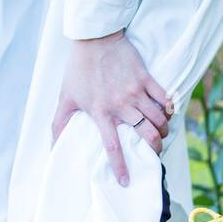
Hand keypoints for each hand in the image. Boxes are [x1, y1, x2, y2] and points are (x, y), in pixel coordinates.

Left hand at [51, 31, 174, 185]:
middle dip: (155, 147)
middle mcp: (120, 104)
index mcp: (100, 112)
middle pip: (146, 134)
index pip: (112, 146)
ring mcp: (135, 91)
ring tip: (161, 134)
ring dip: (163, 130)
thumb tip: (53, 149)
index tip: (126, 181)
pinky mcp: (146, 78)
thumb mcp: (65, 98)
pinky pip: (165, 98)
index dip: (120, 166)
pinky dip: (169, 109)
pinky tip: (167, 114)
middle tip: (154, 152)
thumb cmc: (78, 70)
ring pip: (158, 119)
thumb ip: (59, 125)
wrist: (94, 40)